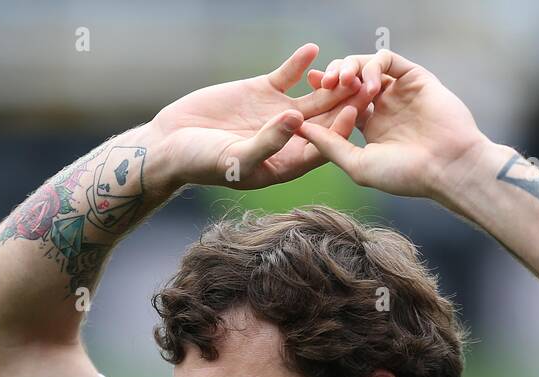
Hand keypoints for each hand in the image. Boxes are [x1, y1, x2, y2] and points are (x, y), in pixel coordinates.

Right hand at [147, 43, 377, 191]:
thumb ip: (268, 143)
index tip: (355, 113)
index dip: (340, 130)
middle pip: (325, 119)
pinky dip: (299, 63)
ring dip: (331, 81)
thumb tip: (298, 120)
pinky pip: (288, 75)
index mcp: (288, 164)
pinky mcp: (264, 91)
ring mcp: (279, 113)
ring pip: (313, 95)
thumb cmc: (200, 163)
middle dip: (346, 102)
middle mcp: (290, 139)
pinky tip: (311, 49)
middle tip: (367, 83)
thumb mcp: (234, 159)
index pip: (323, 147)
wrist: (170, 143)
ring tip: (347, 64)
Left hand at [296, 50, 491, 202]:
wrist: (446, 167)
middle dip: (333, 77)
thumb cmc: (403, 175)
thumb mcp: (357, 163)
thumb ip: (329, 145)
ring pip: (366, 66)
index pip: (339, 103)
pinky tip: (368, 83)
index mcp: (369, 127)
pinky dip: (373, 65)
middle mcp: (383, 106)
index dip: (323, 95)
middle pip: (350, 81)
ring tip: (342, 81)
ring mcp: (399, 91)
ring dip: (350, 68)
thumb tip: (299, 129)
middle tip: (322, 81)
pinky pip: (388, 60)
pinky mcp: (415, 78)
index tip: (308, 91)